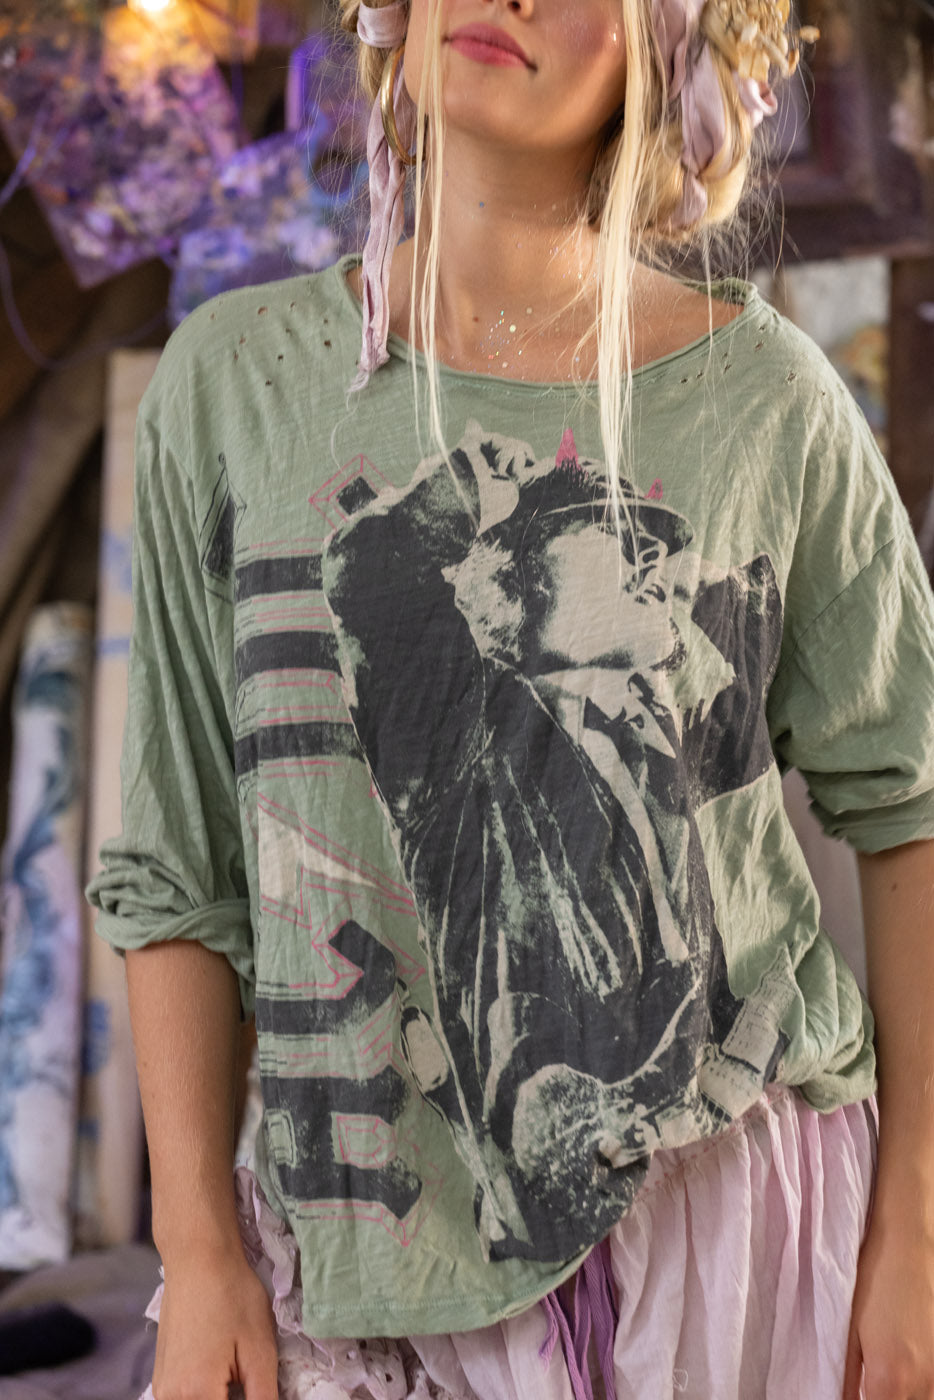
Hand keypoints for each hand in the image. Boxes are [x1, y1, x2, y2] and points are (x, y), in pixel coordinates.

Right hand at [151, 1247, 278, 1399]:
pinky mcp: (161, 1378)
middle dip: (234, 1398)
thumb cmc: (232, 1295)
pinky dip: (208, 1394)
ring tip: (238, 1371)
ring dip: (222, 1397)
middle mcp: (170, 1399)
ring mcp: (162, 1389)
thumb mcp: (260, 1349)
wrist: (197, 1258)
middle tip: (250, 1373)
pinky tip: (224, 1369)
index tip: (260, 1386)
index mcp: (196, 1394)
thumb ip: (263, 1397)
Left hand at [843, 1201, 933, 1399]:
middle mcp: (923, 1382)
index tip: (854, 1395)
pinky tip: (904, 1372)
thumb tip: (838, 1398)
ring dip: (903, 1395)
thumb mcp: (849, 1329)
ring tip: (884, 1381)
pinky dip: (919, 1388)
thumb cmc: (875, 1280)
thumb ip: (846, 1375)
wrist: (910, 1243)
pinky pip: (932, 1386)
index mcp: (890, 1379)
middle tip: (870, 1385)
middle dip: (884, 1399)